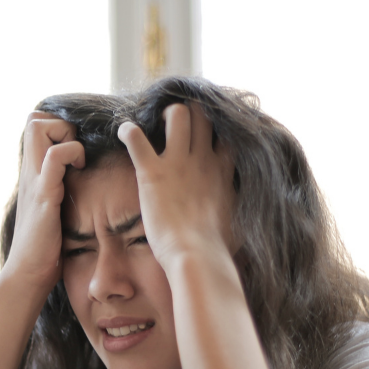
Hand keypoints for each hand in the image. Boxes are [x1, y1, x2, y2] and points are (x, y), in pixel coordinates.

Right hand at [3, 112, 84, 293]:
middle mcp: (30, 172)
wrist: (28, 274)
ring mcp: (34, 181)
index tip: (76, 149)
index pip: (35, 124)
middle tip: (77, 151)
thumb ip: (59, 190)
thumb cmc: (45, 247)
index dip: (58, 126)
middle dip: (60, 124)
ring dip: (65, 135)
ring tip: (78, 161)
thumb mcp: (52, 210)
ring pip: (39, 128)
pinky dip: (71, 154)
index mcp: (32, 174)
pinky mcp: (44, 195)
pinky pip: (54, 158)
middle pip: (34, 118)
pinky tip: (79, 171)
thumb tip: (80, 183)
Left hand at [117, 103, 235, 269]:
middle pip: (202, 114)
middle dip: (191, 112)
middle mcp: (202, 159)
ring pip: (177, 114)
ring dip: (165, 114)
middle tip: (178, 123)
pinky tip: (124, 132)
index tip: (208, 132)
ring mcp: (177, 163)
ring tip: (156, 124)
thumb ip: (237, 206)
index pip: (226, 133)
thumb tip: (244, 214)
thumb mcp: (239, 221)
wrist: (197, 256)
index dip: (217, 127)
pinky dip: (127, 131)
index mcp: (222, 171)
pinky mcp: (152, 172)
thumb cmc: (217, 247)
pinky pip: (135, 137)